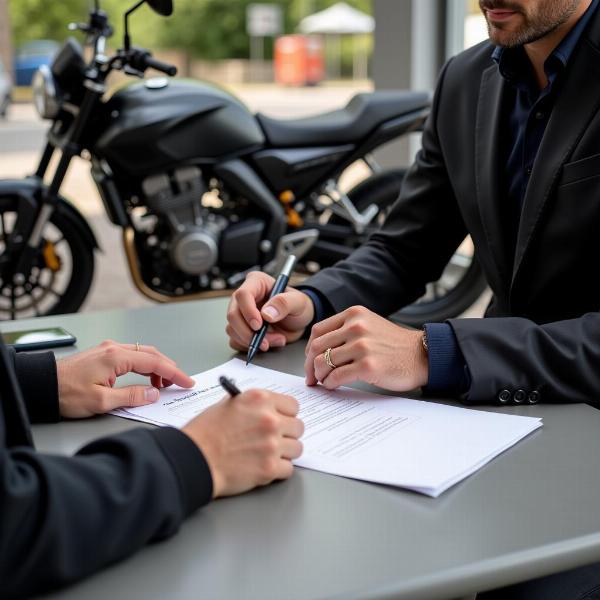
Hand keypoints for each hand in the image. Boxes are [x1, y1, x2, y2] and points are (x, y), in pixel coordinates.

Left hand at [57, 340, 194, 418]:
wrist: (41, 385)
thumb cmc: (66, 393)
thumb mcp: (101, 401)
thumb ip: (131, 396)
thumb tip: (153, 393)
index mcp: (116, 357)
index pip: (154, 363)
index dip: (174, 373)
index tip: (187, 382)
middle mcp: (114, 349)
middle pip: (151, 354)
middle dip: (169, 368)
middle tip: (180, 383)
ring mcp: (108, 350)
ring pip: (142, 354)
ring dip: (156, 367)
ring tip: (161, 385)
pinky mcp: (103, 355)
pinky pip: (132, 356)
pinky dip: (144, 366)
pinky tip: (144, 378)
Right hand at [182, 389, 303, 497]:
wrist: (193, 458)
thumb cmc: (205, 432)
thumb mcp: (229, 404)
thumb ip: (253, 404)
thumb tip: (268, 408)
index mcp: (260, 399)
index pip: (293, 406)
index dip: (287, 414)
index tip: (282, 420)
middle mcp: (270, 419)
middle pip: (299, 427)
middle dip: (288, 434)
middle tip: (275, 439)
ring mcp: (271, 444)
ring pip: (297, 449)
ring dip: (285, 453)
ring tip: (268, 454)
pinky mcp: (269, 468)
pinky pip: (289, 469)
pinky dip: (279, 471)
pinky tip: (264, 466)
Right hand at [226, 271, 313, 352]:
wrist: (298, 322)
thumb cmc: (298, 306)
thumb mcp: (298, 302)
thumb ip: (284, 303)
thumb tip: (266, 314)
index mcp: (256, 283)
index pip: (242, 295)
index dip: (248, 311)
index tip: (259, 325)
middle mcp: (244, 298)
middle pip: (233, 314)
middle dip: (248, 332)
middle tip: (266, 342)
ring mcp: (241, 314)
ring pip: (232, 329)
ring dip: (252, 341)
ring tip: (275, 340)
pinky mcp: (241, 329)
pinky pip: (235, 340)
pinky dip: (250, 347)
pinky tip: (268, 343)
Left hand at [304, 306, 427, 390]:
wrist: (422, 355)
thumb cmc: (394, 345)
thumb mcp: (368, 325)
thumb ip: (345, 331)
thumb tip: (316, 351)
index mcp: (354, 314)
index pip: (318, 330)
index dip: (309, 349)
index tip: (310, 360)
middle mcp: (356, 326)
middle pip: (317, 347)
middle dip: (310, 365)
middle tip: (311, 377)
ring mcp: (362, 346)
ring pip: (324, 362)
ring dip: (320, 375)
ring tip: (324, 381)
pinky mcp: (368, 366)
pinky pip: (337, 376)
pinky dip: (330, 383)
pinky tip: (334, 385)